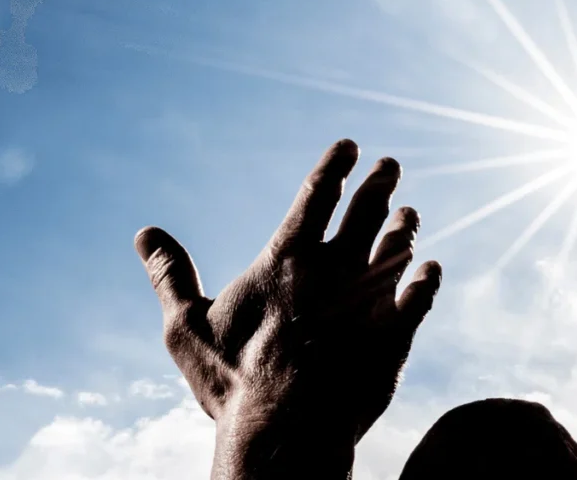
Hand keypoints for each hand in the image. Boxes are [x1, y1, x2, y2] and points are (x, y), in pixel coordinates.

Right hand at [134, 140, 441, 476]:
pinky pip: (420, 298)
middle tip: (391, 166)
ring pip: (395, 249)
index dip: (335, 166)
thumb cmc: (233, 381)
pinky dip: (427, 280)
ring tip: (409, 215)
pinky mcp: (395, 334)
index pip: (316, 195)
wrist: (285, 431)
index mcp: (288, 260)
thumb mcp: (186, 326)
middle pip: (365, 212)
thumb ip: (171, 275)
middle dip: (379, 185)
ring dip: (402, 229)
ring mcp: (371, 299)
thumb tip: (144, 232)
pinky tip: (431, 269)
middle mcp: (337, 269)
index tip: (350, 145)